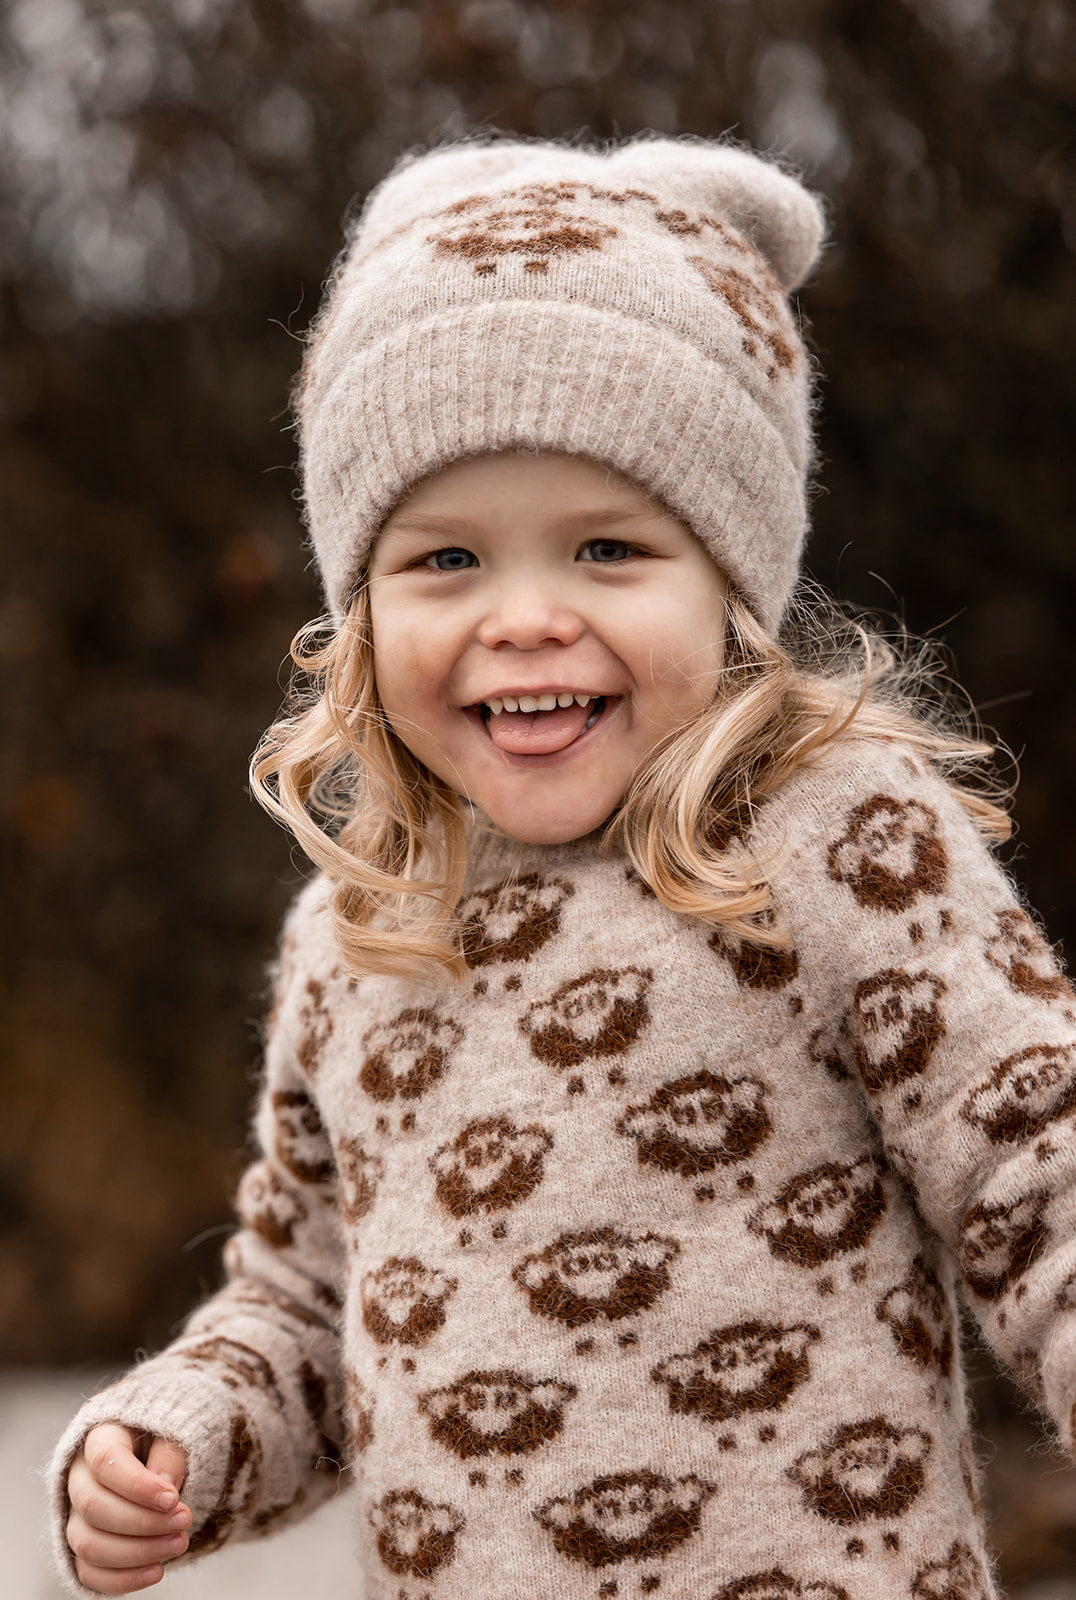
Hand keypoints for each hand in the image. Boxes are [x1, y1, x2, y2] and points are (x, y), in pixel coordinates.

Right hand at [66, 1423, 191, 1593]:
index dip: (137, 1485)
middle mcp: (79, 1476)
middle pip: (93, 1506)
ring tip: (178, 1544)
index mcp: (100, 1436)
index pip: (105, 1461)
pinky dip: (122, 1579)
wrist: (167, 1460)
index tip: (173, 1499)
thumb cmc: (170, 1441)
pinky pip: (89, 1572)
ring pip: (87, 1543)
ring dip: (136, 1552)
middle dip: (142, 1521)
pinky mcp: (84, 1546)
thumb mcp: (177, 1431)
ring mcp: (77, 1514)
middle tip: (184, 1521)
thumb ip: (170, 1452)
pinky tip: (157, 1571)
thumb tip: (164, 1484)